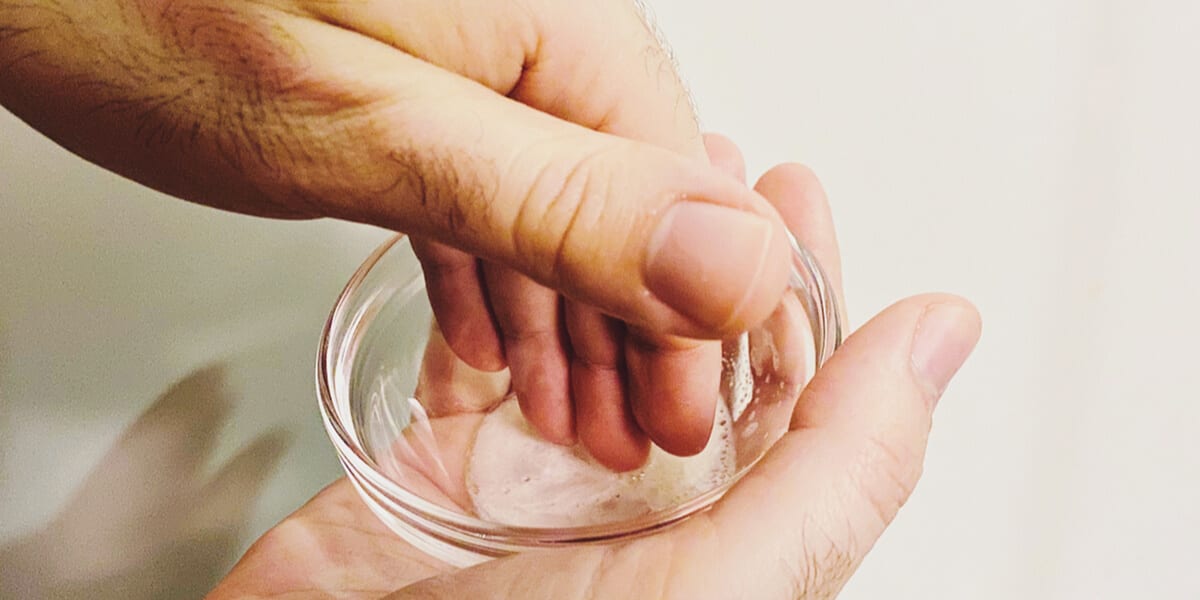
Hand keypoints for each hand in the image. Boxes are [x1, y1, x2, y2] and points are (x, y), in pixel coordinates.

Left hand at [0, 0, 792, 467]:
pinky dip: (495, 262)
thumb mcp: (361, 132)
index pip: (677, 188)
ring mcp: (473, 41)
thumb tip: (731, 260)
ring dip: (565, 311)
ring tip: (563, 410)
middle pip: (627, 195)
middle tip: (627, 433)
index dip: (687, 318)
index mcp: (550, 16)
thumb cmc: (134, 8)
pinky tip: (490, 332)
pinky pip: (487, 175)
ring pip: (558, 195)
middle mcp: (530, 19)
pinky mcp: (418, 67)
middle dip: (632, 329)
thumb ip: (553, 199)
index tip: (680, 413)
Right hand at [206, 164, 981, 598]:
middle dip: (703, 253)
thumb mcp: (730, 580)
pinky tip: (514, 256)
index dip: (800, 287)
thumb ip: (843, 464)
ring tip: (618, 186)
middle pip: (688, 355)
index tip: (792, 197)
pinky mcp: (437, 481)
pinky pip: (479, 370)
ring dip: (609, 265)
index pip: (793, 394)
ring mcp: (534, 500)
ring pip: (588, 352)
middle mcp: (636, 521)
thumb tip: (943, 335)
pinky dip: (498, 307)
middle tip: (704, 165)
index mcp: (727, 544)